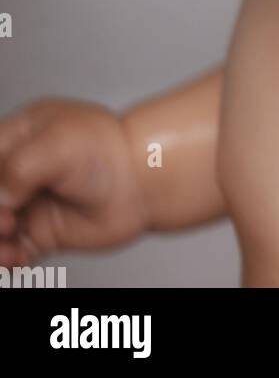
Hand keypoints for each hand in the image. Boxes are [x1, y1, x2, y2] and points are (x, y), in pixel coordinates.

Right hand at [0, 98, 148, 265]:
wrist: (143, 182)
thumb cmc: (109, 151)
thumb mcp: (58, 144)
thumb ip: (18, 169)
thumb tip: (1, 198)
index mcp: (18, 137)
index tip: (3, 199)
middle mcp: (18, 172)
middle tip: (9, 222)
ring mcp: (28, 204)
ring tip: (11, 248)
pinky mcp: (40, 233)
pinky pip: (9, 253)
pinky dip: (7, 262)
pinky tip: (19, 259)